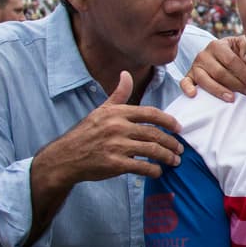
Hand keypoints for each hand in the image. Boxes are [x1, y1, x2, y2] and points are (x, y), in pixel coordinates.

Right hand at [36, 71, 182, 186]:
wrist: (66, 157)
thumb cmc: (86, 133)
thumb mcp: (101, 110)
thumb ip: (118, 95)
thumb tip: (126, 74)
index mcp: (117, 113)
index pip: (150, 114)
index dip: (168, 121)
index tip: (179, 128)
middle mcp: (118, 127)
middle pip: (155, 134)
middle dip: (172, 143)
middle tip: (180, 149)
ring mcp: (117, 146)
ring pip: (152, 150)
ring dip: (167, 157)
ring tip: (175, 161)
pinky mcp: (115, 164)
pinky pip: (142, 167)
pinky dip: (154, 170)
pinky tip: (158, 172)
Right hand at [181, 35, 245, 101]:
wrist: (227, 57)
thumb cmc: (238, 53)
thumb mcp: (244, 46)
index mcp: (217, 45)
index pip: (231, 60)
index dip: (244, 73)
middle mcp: (203, 54)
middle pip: (219, 73)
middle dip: (236, 84)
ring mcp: (195, 66)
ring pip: (205, 80)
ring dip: (219, 91)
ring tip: (232, 99)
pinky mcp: (190, 77)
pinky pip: (185, 82)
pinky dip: (187, 88)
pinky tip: (193, 95)